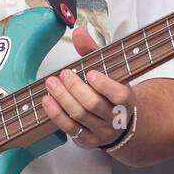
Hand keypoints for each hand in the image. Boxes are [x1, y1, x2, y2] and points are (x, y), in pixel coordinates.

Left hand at [40, 25, 135, 149]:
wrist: (118, 122)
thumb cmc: (110, 92)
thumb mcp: (108, 70)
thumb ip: (93, 51)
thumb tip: (78, 33)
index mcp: (126, 100)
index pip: (119, 95)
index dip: (104, 85)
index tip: (90, 73)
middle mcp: (115, 118)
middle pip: (93, 105)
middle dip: (75, 88)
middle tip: (63, 75)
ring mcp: (101, 131)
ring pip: (80, 116)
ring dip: (62, 98)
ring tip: (51, 84)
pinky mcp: (87, 140)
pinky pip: (69, 129)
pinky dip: (56, 114)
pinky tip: (48, 101)